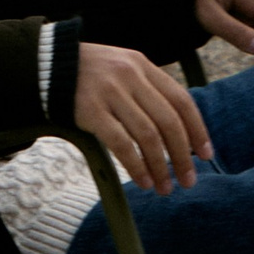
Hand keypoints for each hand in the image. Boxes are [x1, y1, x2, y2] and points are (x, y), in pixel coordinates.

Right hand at [73, 42, 209, 195]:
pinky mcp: (90, 110)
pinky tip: (143, 180)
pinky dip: (136, 166)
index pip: (182, 101)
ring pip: (148, 136)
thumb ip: (148, 90)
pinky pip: (121, 143)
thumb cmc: (89, 73)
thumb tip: (177, 130)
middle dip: (182, 156)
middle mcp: (130, 77)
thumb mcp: (123, 69)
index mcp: (143, 66)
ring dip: (160, 166)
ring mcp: (110, 93)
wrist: (47, 65)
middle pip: (169, 121)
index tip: (206, 155)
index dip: (197, 130)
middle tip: (188, 180)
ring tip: (165, 187)